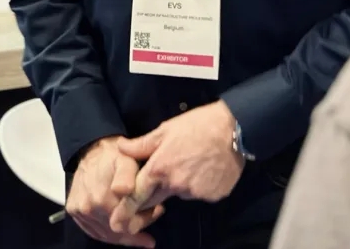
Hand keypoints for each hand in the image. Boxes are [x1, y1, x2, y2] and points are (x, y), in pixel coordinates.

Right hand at [66, 136, 163, 247]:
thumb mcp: (125, 159)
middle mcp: (88, 207)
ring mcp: (79, 211)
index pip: (128, 223)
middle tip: (153, 213)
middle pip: (119, 231)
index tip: (158, 210)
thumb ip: (126, 175)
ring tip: (141, 222)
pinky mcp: (73, 211)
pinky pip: (95, 231)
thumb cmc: (113, 156)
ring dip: (126, 231)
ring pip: (108, 234)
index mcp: (101, 197)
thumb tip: (123, 190)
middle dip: (139, 224)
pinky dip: (110, 232)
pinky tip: (124, 229)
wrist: (91, 151)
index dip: (145, 219)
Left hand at [109, 102, 243, 237]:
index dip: (126, 208)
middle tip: (160, 180)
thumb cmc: (196, 125)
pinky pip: (198, 193)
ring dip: (178, 183)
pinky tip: (204, 168)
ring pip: (179, 193)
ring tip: (190, 161)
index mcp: (160, 168)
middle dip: (151, 197)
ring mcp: (195, 193)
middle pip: (156, 198)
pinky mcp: (212, 197)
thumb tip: (121, 148)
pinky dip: (197, 184)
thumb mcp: (165, 130)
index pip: (138, 193)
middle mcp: (176, 185)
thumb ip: (141, 144)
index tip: (117, 223)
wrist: (232, 131)